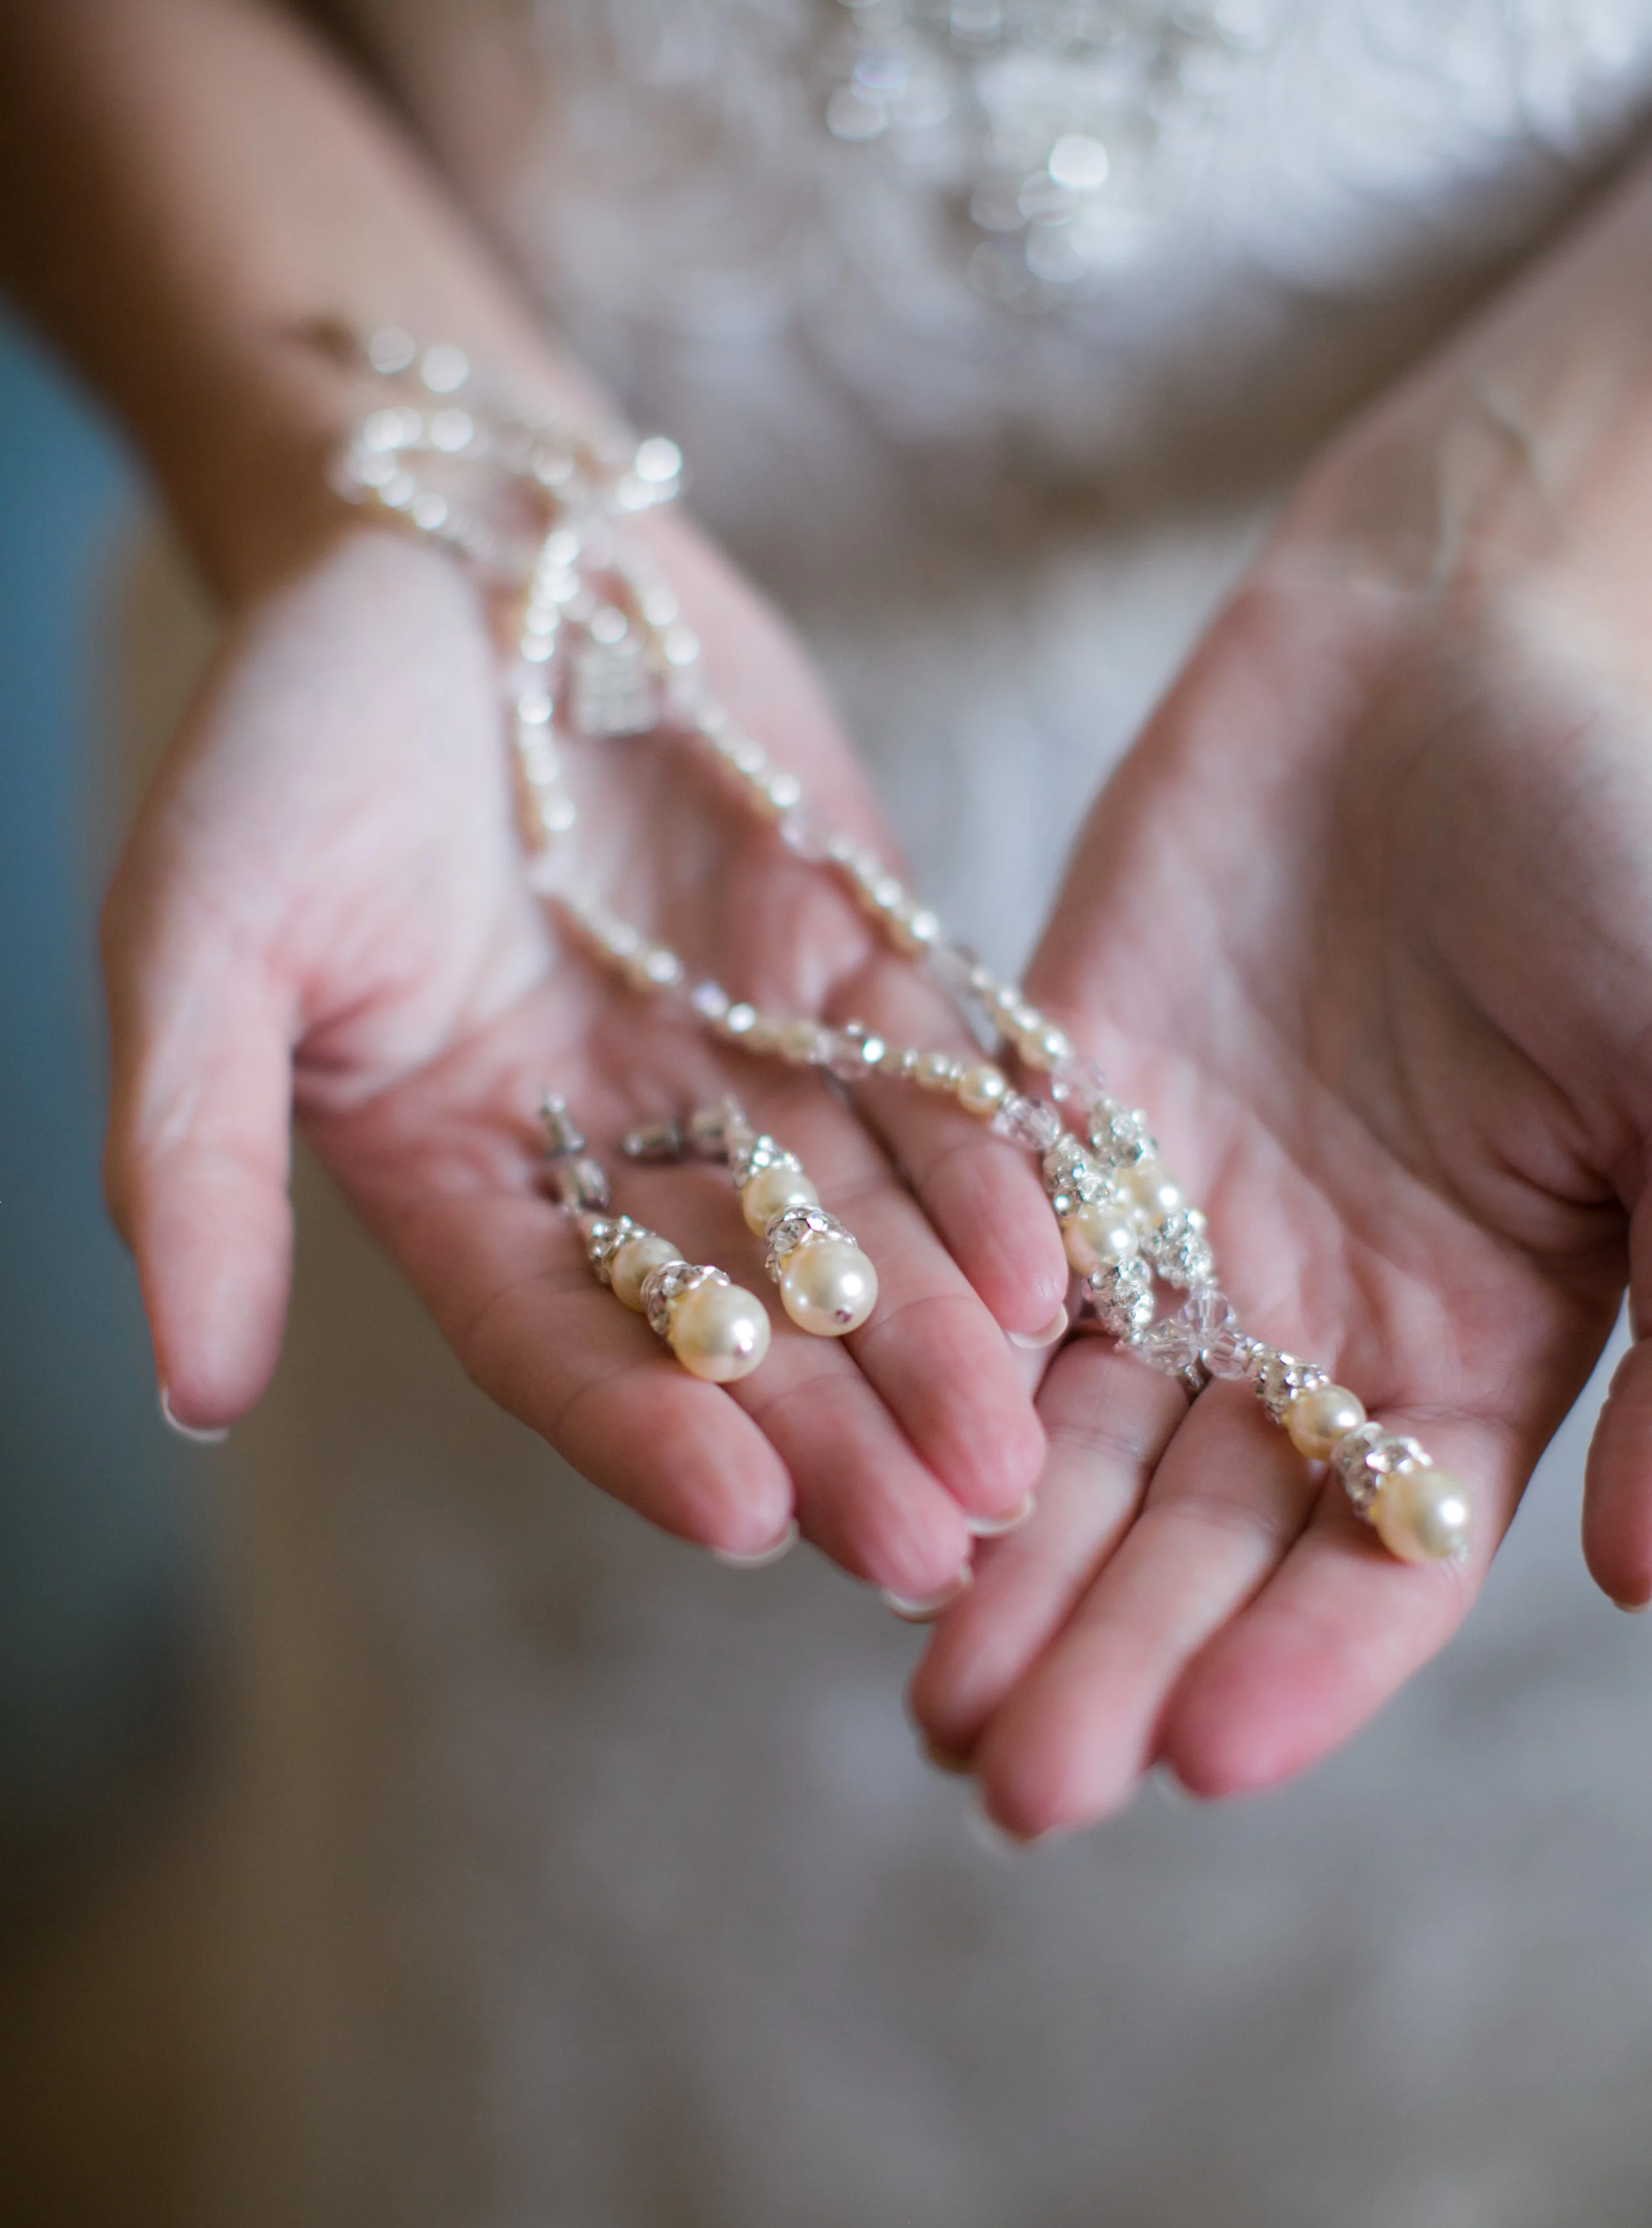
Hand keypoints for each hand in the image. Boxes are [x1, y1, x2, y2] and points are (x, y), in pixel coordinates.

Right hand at [104, 515, 1065, 1595]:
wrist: (458, 530)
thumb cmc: (296, 727)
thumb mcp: (204, 929)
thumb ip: (193, 1155)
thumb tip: (189, 1389)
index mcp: (465, 1180)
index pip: (563, 1342)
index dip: (647, 1433)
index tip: (744, 1518)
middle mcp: (621, 1155)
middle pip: (740, 1323)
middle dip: (835, 1432)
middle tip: (936, 1545)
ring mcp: (749, 1065)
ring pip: (862, 1234)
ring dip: (942, 1340)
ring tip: (1024, 1450)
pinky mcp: (857, 963)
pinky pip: (940, 1085)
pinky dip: (999, 1169)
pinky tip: (1068, 1258)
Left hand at [911, 415, 1651, 1827]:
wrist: (1487, 612)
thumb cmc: (1642, 841)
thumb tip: (1650, 1584)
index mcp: (1485, 1328)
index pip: (1381, 1551)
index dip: (1297, 1664)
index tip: (1195, 1759)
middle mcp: (1322, 1297)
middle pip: (1199, 1521)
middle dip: (1107, 1648)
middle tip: (1000, 1783)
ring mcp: (1186, 1199)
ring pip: (1072, 1416)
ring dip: (994, 1548)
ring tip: (911, 1681)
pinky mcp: (1063, 1094)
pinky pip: (987, 1248)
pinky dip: (930, 1353)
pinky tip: (855, 1447)